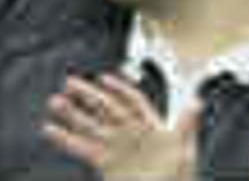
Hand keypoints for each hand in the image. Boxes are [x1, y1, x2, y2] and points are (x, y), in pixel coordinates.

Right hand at [43, 74, 198, 180]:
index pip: (133, 101)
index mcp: (151, 125)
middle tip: (68, 82)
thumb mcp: (185, 151)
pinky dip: (66, 139)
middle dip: (88, 96)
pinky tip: (51, 130)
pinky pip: (83, 148)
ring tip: (54, 103)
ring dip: (72, 114)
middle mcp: (131, 133)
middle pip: (107, 109)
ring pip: (91, 126)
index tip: (103, 79)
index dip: (119, 89)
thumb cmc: (178, 177)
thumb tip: (197, 101)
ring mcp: (116, 147)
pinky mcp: (105, 163)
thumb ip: (187, 125)